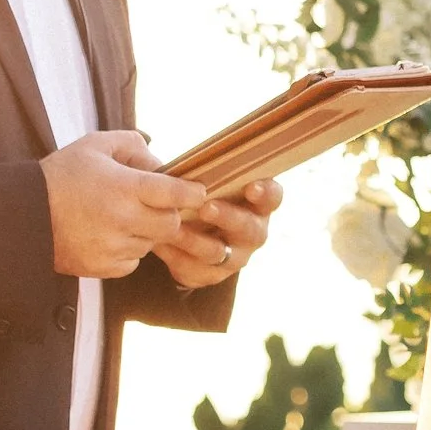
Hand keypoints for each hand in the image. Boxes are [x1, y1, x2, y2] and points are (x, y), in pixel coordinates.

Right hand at [43, 130, 204, 277]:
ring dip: (145, 232)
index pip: (174, 193)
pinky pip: (133, 262)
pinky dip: (128, 250)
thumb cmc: (61, 175)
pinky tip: (108, 235)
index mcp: (124, 187)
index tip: (198, 191)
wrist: (24, 215)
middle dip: (167, 214)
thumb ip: (132, 145)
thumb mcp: (94, 145)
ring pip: (151, 244)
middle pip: (170, 224)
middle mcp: (122, 219)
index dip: (191, 192)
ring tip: (119, 217)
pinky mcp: (104, 267)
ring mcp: (113, 247)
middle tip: (150, 204)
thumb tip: (160, 161)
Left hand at [154, 177, 282, 293]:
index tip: (251, 187)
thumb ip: (206, 172)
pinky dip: (174, 254)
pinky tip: (158, 243)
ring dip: (194, 239)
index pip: (272, 198)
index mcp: (258, 205)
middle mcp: (252, 233)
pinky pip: (193, 268)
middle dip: (227, 217)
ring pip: (217, 252)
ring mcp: (234, 257)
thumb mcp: (211, 183)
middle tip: (206, 207)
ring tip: (173, 228)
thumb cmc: (205, 197)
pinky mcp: (211, 274)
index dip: (266, 194)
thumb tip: (174, 154)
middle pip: (248, 228)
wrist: (193, 236)